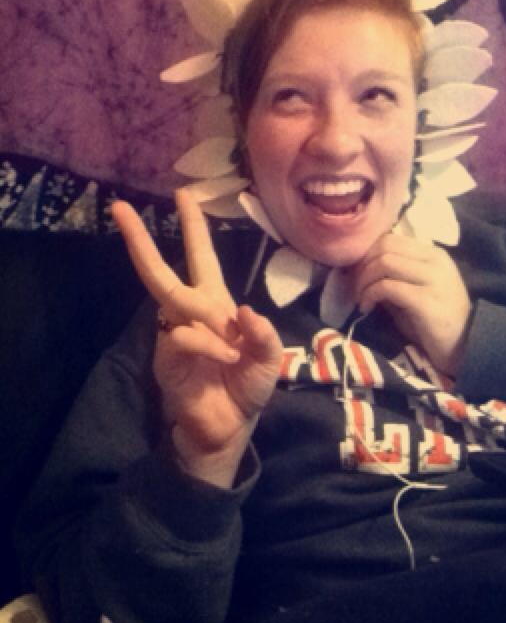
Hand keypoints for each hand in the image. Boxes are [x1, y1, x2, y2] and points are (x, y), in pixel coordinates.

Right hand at [111, 190, 281, 486]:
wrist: (229, 428)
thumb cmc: (247, 387)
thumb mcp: (269, 357)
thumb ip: (264, 334)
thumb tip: (244, 311)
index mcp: (215, 303)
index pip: (201, 257)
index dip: (194, 227)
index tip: (183, 194)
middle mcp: (190, 312)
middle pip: (160, 270)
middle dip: (140, 239)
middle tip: (119, 207)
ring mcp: (174, 333)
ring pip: (172, 298)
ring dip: (202, 312)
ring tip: (231, 347)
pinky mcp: (166, 357)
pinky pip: (183, 336)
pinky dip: (208, 345)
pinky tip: (225, 359)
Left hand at [352, 233, 471, 376]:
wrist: (465, 347)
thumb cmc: (436, 322)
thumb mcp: (416, 291)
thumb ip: (395, 276)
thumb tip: (361, 270)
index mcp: (433, 254)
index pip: (391, 238)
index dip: (367, 254)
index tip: (357, 274)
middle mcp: (435, 261)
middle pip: (385, 247)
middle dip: (363, 266)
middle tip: (356, 287)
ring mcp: (433, 279)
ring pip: (385, 262)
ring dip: (365, 281)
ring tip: (361, 299)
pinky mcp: (426, 300)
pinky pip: (388, 286)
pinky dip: (370, 295)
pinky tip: (367, 309)